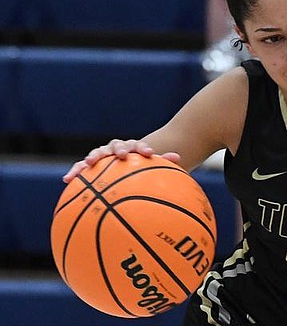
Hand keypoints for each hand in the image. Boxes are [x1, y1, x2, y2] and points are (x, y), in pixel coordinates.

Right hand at [63, 139, 181, 182]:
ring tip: (87, 164)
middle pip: (116, 145)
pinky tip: (67, 180)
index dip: (142, 149)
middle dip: (117, 150)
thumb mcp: (156, 167)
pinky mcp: (92, 166)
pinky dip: (76, 172)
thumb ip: (165, 162)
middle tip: (120, 155)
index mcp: (133, 148)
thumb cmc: (145, 167)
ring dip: (92, 158)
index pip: (137, 145)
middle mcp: (117, 148)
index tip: (150, 154)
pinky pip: (82, 168)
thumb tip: (179, 157)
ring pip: (97, 154)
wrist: (131, 161)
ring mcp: (103, 155)